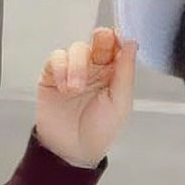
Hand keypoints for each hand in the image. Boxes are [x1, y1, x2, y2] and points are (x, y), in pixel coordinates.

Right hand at [35, 26, 138, 169]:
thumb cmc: (101, 129)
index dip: (119, 39)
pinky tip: (64, 88)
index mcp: (115, 75)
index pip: (118, 48)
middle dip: (100, 40)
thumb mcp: (120, 103)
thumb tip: (132, 43)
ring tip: (75, 89)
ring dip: (77, 65)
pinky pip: (56, 59)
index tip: (118, 36)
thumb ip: (125, 73)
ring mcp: (73, 70)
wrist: (72, 148)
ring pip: (76, 49)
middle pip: (98, 42)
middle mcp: (96, 69)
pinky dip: (60, 69)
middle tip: (101, 43)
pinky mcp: (52, 73)